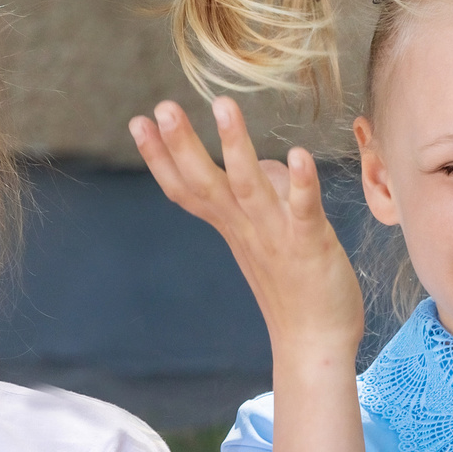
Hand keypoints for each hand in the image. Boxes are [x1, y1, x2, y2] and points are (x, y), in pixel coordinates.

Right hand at [129, 96, 363, 357]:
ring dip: (234, 146)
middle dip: (181, 145)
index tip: (137, 121)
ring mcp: (275, 236)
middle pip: (204, 182)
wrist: (315, 345)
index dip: (159, 157)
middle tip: (161, 108)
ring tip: (223, 106)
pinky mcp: (309, 246)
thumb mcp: (269, 235)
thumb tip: (275, 162)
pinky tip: (299, 154)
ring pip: (247, 186)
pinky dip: (301, 184)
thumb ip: (265, 198)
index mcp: (231, 227)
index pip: (186, 188)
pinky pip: (303, 210)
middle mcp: (245, 229)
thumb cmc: (294, 289)